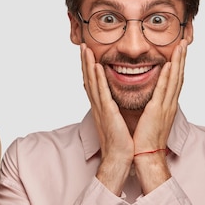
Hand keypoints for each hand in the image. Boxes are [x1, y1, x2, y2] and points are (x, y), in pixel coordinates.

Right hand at [80, 43, 132, 192]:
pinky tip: (96, 67)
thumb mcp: (116, 122)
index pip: (93, 83)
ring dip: (88, 65)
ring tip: (85, 50)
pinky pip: (102, 92)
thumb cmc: (121, 143)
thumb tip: (115, 103)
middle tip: (82, 46)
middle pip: (89, 79)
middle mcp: (98, 106)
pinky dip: (98, 79)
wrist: (120, 159)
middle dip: (85, 62)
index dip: (89, 68)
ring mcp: (101, 108)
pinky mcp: (107, 113)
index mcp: (102, 107)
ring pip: (92, 82)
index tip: (88, 54)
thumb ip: (114, 110)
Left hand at [133, 40, 186, 153]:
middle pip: (178, 77)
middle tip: (184, 43)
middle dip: (182, 59)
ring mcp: (165, 107)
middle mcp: (169, 105)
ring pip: (175, 80)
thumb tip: (148, 101)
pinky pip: (164, 90)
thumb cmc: (143, 140)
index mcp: (166, 106)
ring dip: (178, 62)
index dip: (178, 66)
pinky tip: (170, 64)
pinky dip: (168, 77)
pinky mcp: (157, 111)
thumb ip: (150, 108)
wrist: (145, 156)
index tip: (179, 52)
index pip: (174, 82)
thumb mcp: (149, 120)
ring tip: (181, 46)